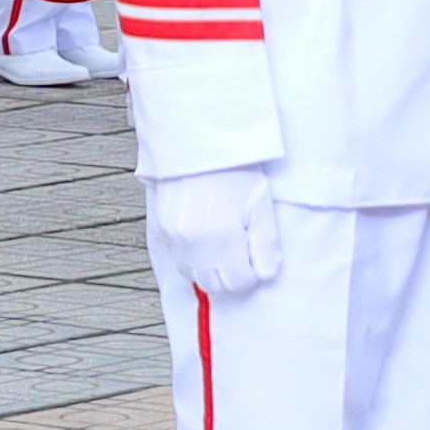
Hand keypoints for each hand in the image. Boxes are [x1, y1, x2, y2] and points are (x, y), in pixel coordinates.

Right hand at [145, 165, 283, 298]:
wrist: (197, 144)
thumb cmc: (232, 169)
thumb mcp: (260, 204)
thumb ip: (265, 243)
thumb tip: (266, 273)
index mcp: (222, 237)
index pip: (239, 282)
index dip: (252, 273)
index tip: (255, 256)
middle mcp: (194, 242)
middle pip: (215, 285)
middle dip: (231, 275)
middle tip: (241, 251)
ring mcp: (175, 237)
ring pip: (194, 275)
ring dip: (210, 269)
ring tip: (222, 245)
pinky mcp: (163, 230)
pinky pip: (179, 259)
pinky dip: (193, 258)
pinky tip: (205, 238)